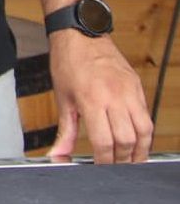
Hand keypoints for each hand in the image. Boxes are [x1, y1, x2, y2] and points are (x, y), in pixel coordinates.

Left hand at [47, 32, 151, 163]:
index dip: (104, 161)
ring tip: (130, 161)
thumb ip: (65, 131)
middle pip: (126, 140)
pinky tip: (136, 141)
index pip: (104, 142)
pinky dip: (144, 133)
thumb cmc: (67, 63)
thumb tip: (57, 154)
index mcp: (91, 100)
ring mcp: (129, 91)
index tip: (100, 168)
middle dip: (122, 159)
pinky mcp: (137, 87)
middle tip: (115, 168)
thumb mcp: (62, 98)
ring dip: (139, 150)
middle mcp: (114, 96)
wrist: (80, 34)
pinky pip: (146, 116)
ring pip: (144, 130)